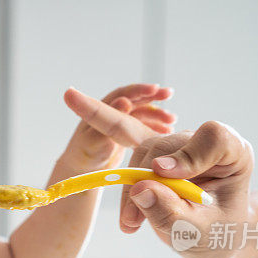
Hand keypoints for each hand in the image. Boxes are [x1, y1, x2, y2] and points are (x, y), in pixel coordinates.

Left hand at [60, 84, 175, 172]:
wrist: (84, 169)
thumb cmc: (85, 155)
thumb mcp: (95, 140)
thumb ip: (107, 123)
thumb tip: (124, 101)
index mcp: (102, 109)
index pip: (123, 94)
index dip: (139, 90)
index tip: (154, 89)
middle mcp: (113, 111)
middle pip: (136, 98)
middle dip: (153, 95)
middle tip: (169, 94)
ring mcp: (121, 120)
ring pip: (143, 111)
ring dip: (157, 112)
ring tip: (172, 120)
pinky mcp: (128, 132)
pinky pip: (145, 124)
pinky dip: (156, 126)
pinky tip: (168, 131)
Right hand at [120, 121, 254, 257]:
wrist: (213, 237)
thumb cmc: (218, 233)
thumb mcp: (200, 233)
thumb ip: (173, 213)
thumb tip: (139, 188)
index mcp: (234, 155)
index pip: (213, 138)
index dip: (186, 154)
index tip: (164, 174)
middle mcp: (206, 144)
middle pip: (169, 145)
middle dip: (146, 179)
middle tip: (133, 218)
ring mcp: (181, 147)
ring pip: (146, 152)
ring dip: (133, 186)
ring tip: (132, 222)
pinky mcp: (161, 155)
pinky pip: (136, 163)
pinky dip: (130, 190)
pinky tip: (131, 218)